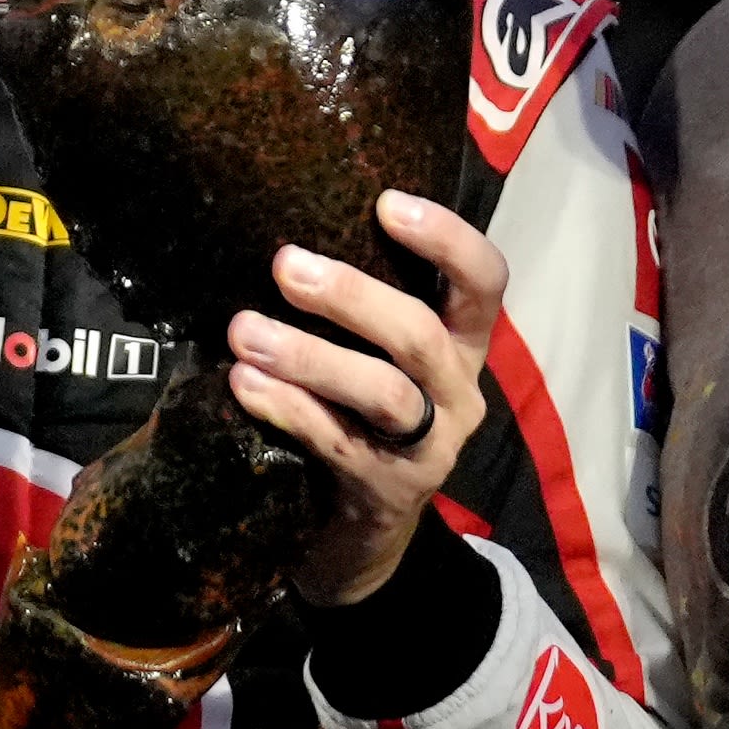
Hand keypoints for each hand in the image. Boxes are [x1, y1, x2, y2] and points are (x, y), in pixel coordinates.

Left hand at [223, 191, 502, 607]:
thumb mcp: (380, 354)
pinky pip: (339, 443)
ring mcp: (431, 447)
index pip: (484, 280)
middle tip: (286, 264)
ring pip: (384, 394)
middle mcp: (460, 392)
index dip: (447, 239)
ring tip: (244, 332)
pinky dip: (288, 408)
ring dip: (310, 357)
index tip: (386, 203)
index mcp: (464, 343)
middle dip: (353, 296)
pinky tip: (245, 383)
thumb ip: (360, 305)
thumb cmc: (362, 410)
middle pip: (422, 336)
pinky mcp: (389, 490)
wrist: (362, 525)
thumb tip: (288, 232)